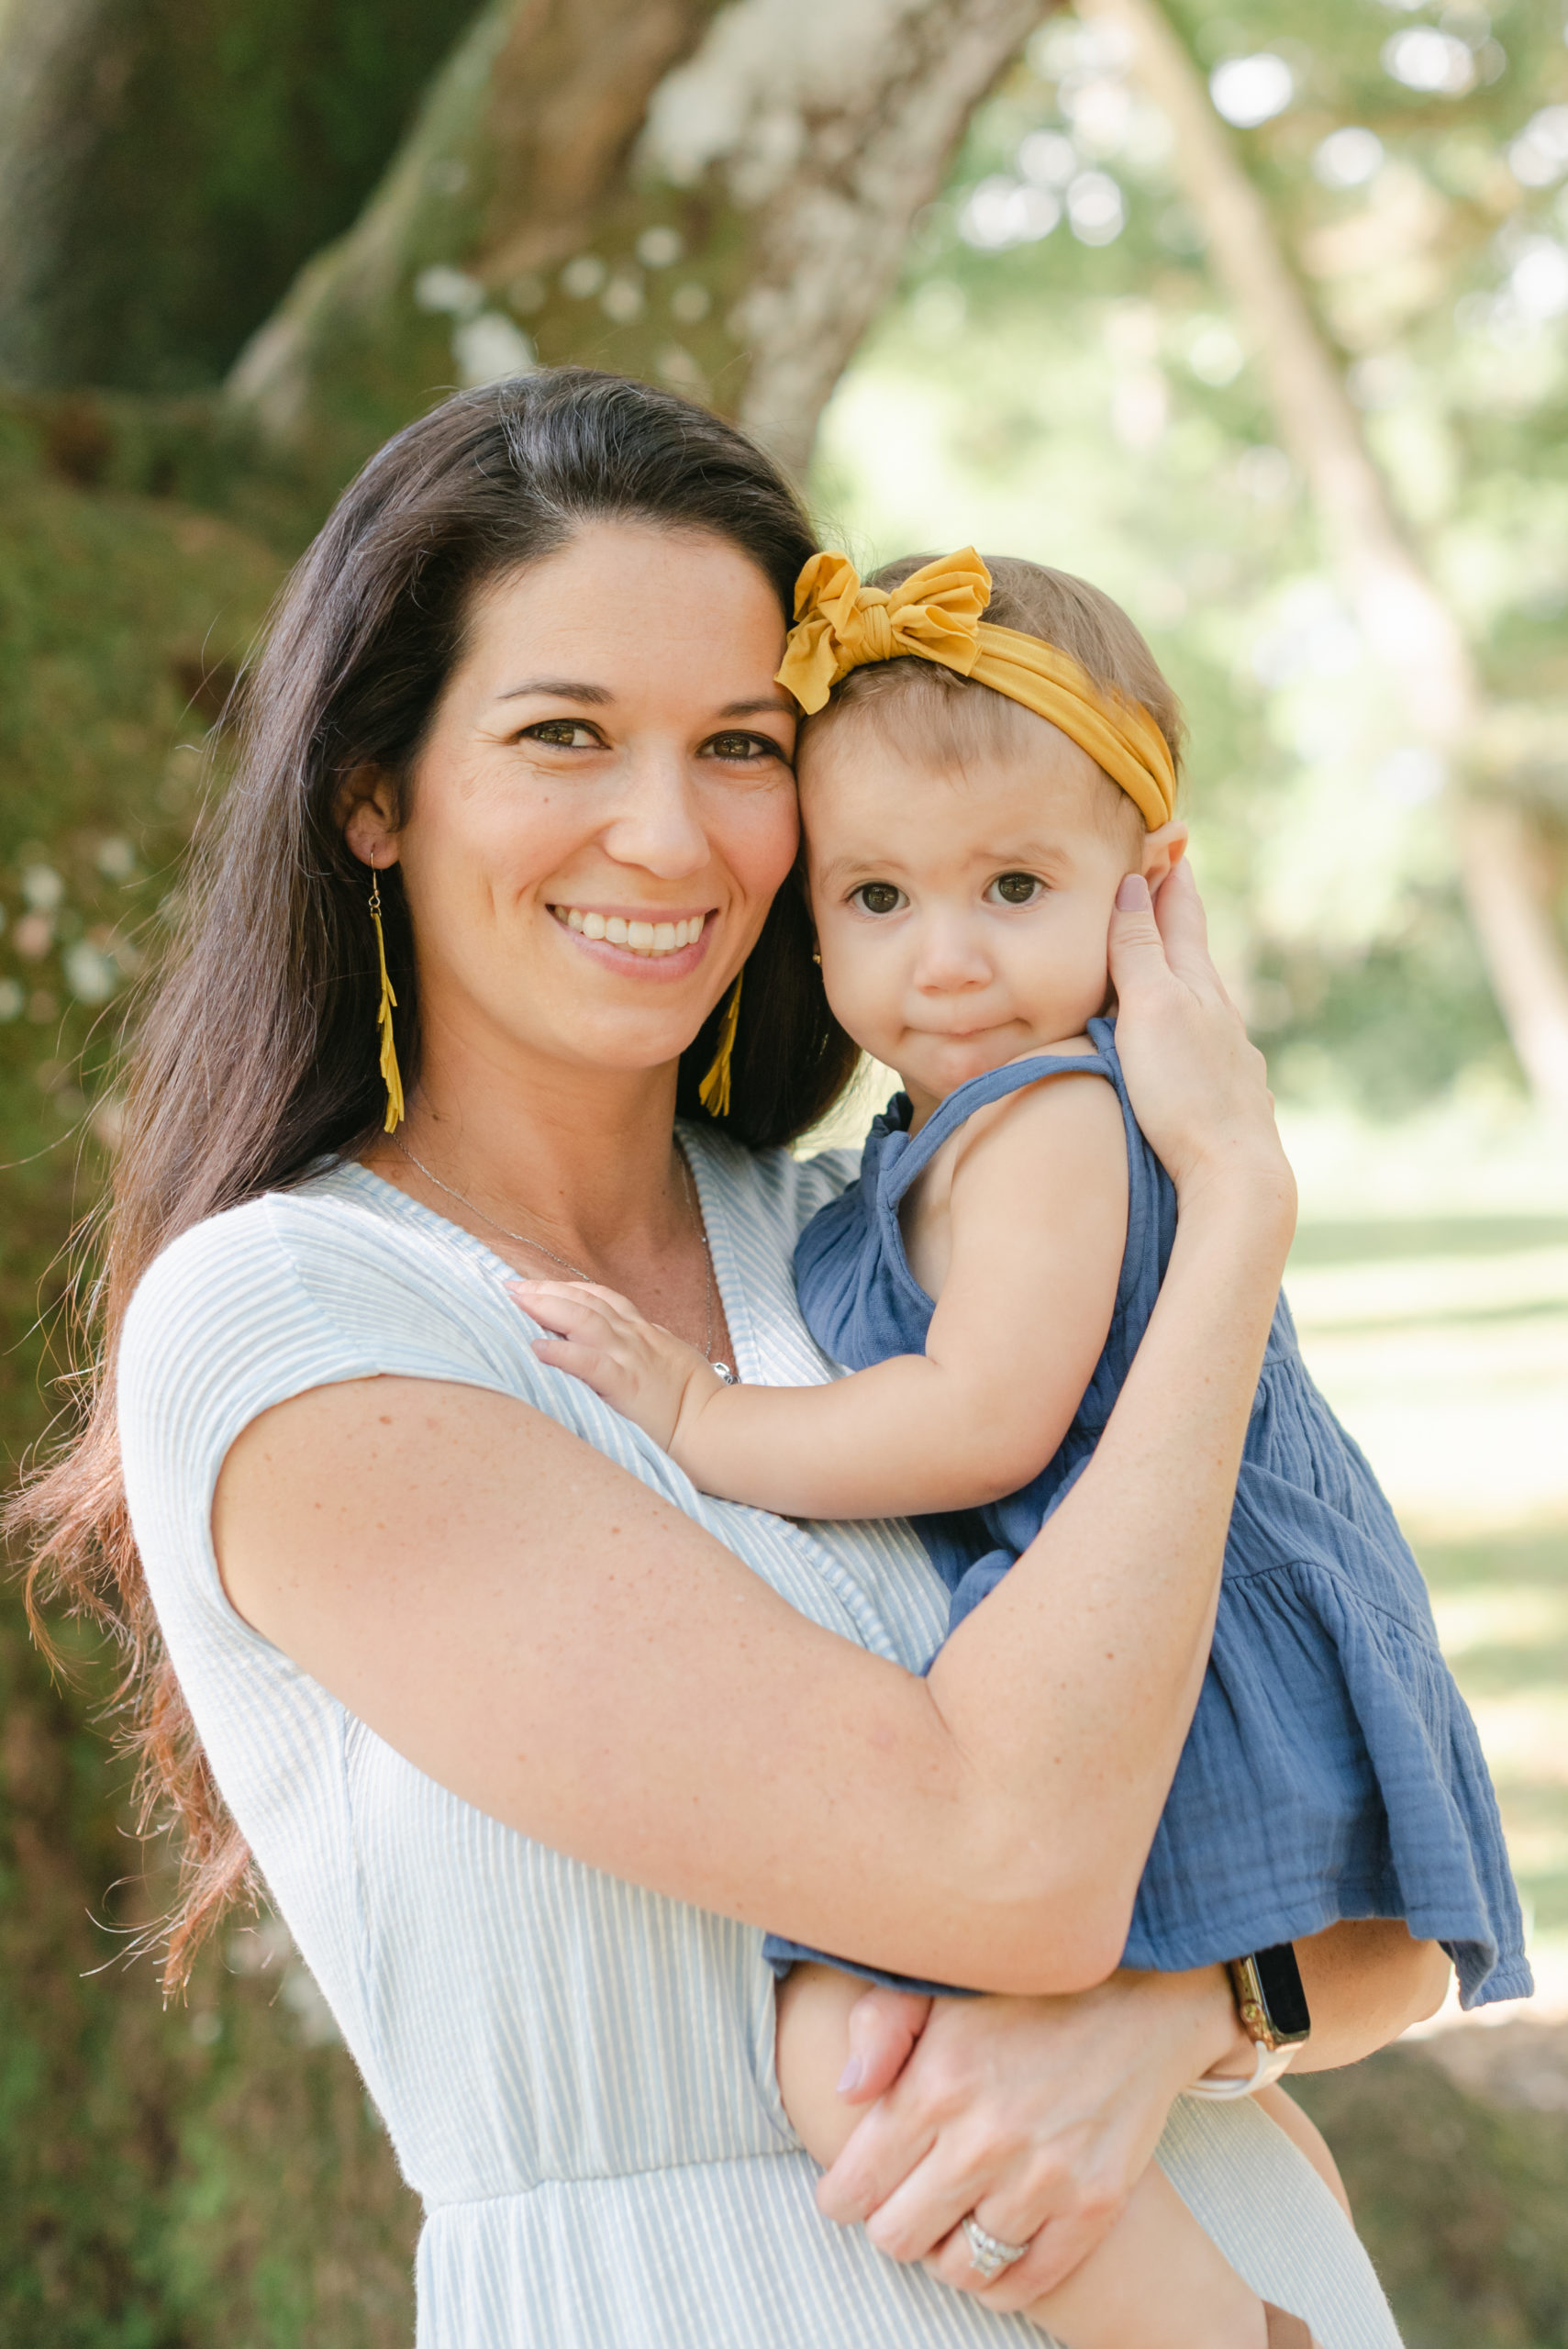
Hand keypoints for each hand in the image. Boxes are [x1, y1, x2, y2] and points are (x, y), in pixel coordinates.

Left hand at [510, 1278, 719, 1453]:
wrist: (712, 1425)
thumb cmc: (691, 1399)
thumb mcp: (666, 1359)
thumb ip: (641, 1347)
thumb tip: (616, 1343)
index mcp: (642, 1332)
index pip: (600, 1297)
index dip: (566, 1287)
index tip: (535, 1284)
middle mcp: (633, 1338)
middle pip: (585, 1301)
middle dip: (546, 1290)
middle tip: (511, 1286)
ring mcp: (630, 1359)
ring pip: (585, 1320)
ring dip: (548, 1307)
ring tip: (517, 1302)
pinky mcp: (626, 1385)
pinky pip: (590, 1363)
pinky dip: (563, 1352)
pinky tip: (538, 1347)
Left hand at [817, 1966, 1242, 2311]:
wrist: (1139, 1998)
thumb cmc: (1024, 1991)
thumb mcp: (938, 1984)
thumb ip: (878, 2027)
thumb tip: (845, 2092)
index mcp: (937, 2084)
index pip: (855, 2188)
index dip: (842, 2197)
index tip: (850, 2189)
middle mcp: (986, 2139)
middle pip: (898, 2238)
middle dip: (890, 2222)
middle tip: (904, 2198)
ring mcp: (1045, 2178)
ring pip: (960, 2268)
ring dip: (947, 2248)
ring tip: (952, 2215)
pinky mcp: (1094, 2205)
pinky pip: (1026, 2283)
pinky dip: (1001, 2279)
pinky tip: (992, 2242)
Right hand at [1108, 863, 1292, 1221]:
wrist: (1233, 1174)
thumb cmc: (1185, 1091)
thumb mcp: (1151, 1009)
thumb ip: (1138, 951)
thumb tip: (1136, 884)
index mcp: (1197, 985)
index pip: (1180, 916)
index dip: (1170, 879)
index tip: (1168, 838)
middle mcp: (1218, 1014)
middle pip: (1192, 953)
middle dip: (1175, 917)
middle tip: (1168, 878)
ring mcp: (1225, 1056)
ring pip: (1200, 999)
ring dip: (1179, 972)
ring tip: (1166, 956)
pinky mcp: (1222, 1095)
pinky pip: (1199, 1041)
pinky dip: (1183, 1021)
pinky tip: (1183, 1040)